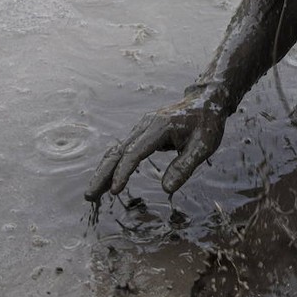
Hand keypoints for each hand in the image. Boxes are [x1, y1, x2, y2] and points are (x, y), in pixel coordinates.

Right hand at [84, 95, 227, 203]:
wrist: (205, 101)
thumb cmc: (206, 123)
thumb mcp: (203, 146)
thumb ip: (185, 166)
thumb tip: (166, 189)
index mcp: (159, 127)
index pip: (134, 152)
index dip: (123, 172)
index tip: (115, 190)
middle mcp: (145, 125)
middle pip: (118, 151)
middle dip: (103, 174)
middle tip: (90, 195)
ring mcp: (142, 128)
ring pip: (117, 151)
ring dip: (104, 171)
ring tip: (93, 193)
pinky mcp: (142, 133)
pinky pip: (124, 150)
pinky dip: (113, 165)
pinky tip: (107, 180)